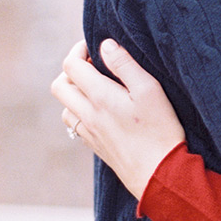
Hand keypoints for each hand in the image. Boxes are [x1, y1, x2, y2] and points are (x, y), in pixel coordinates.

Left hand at [50, 39, 185, 199]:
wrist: (160, 175)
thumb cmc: (160, 131)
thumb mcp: (150, 90)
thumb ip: (125, 65)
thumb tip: (106, 45)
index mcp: (100, 97)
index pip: (72, 65)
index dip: (79, 50)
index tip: (95, 47)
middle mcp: (88, 115)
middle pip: (60, 85)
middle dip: (72, 70)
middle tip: (94, 67)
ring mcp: (89, 133)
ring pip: (65, 107)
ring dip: (75, 93)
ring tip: (97, 89)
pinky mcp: (96, 147)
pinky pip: (76, 125)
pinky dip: (81, 113)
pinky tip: (101, 112)